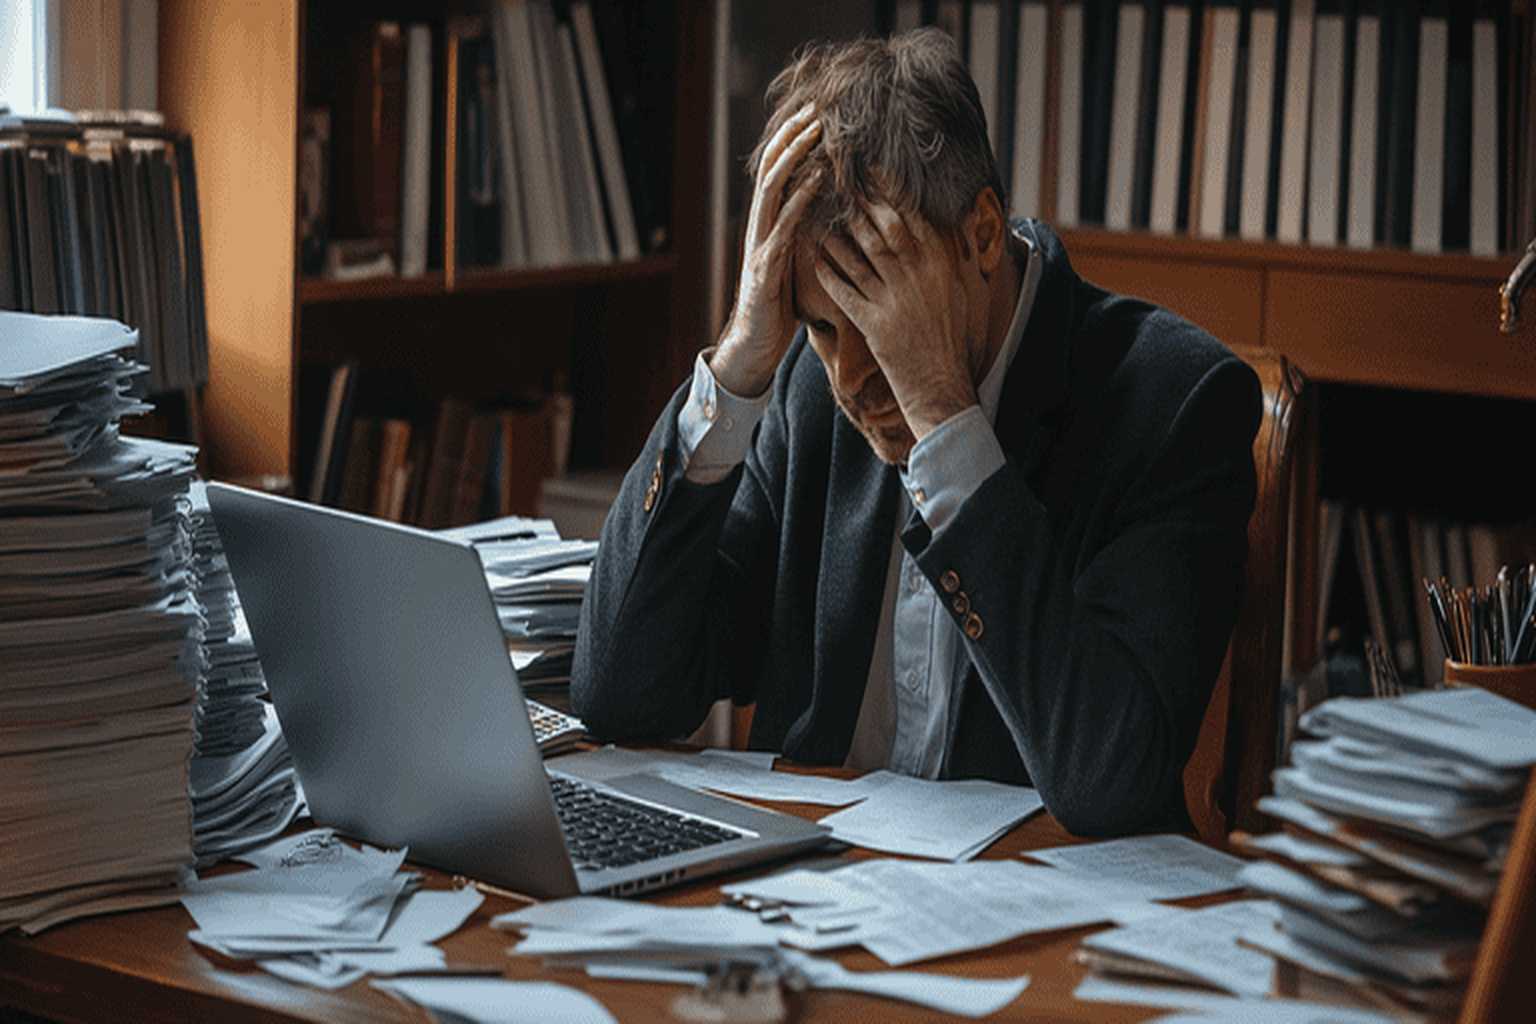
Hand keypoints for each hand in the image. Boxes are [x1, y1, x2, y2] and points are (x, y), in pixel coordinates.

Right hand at [711, 107, 821, 396]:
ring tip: (816, 134)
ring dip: (795, 159)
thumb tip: (822, 213)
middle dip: (793, 138)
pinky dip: (799, 202)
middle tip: (816, 111)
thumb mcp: (791, 265)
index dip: (792, 142)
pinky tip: (816, 182)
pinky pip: (782, 229)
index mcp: (766, 226)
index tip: (814, 115)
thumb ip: (799, 237)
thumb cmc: (777, 308)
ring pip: (773, 191)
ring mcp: (758, 247)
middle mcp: (758, 229)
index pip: (777, 173)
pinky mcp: (763, 270)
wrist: (752, 347)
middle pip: (771, 170)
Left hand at [814, 203, 976, 440]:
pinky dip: (829, 272)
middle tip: (840, 184)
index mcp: (942, 265)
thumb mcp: (969, 291)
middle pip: (883, 230)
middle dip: (860, 204)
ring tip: (822, 217)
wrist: (942, 386)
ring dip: (839, 235)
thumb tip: (964, 219)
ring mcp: (893, 300)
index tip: (873, 172)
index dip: (890, 192)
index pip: (913, 218)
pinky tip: (815, 257)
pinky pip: (844, 291)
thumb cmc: (956, 338)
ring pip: (859, 257)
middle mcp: (917, 277)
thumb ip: (962, 254)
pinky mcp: (873, 324)